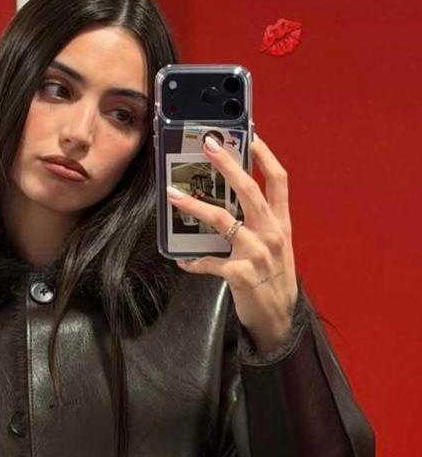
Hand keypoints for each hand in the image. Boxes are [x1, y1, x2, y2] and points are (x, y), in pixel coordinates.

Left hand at [166, 133, 298, 353]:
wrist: (278, 321)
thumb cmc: (273, 281)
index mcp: (282, 224)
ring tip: (174, 195)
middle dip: (228, 164)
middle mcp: (272, 234)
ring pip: (222, 220)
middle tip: (209, 145)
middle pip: (249, 190)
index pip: (278, 181)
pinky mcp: (239, 274)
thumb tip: (230, 204)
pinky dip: (193, 261)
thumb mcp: (276, 248)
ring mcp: (256, 253)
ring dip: (195, 205)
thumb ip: (260, 225)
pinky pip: (208, 262)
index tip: (251, 135)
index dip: (265, 156)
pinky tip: (182, 260)